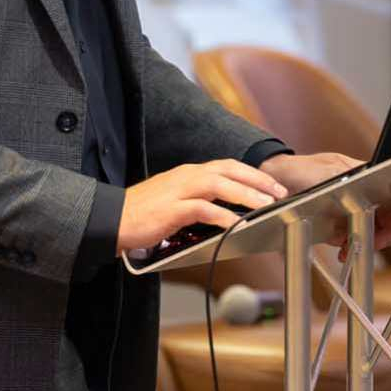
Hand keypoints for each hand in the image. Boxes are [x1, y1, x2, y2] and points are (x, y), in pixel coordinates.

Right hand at [117, 160, 288, 253]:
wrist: (112, 220)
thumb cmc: (143, 214)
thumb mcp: (175, 200)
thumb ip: (199, 199)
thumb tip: (225, 209)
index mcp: (188, 173)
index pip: (227, 166)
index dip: (252, 173)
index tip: (272, 184)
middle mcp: (186, 176)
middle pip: (229, 170)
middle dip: (257, 180)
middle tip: (278, 192)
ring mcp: (179, 191)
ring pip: (220, 185)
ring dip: (246, 194)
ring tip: (265, 205)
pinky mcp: (171, 210)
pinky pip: (203, 209)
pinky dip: (223, 216)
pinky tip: (237, 225)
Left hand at [259, 152, 390, 254]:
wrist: (271, 186)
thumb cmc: (299, 172)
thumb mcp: (328, 175)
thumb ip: (353, 182)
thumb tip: (375, 185)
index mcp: (366, 175)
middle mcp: (364, 193)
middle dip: (386, 233)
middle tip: (373, 242)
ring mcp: (353, 209)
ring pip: (375, 232)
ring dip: (367, 242)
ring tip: (348, 247)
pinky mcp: (340, 225)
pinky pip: (355, 239)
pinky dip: (352, 247)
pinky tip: (342, 250)